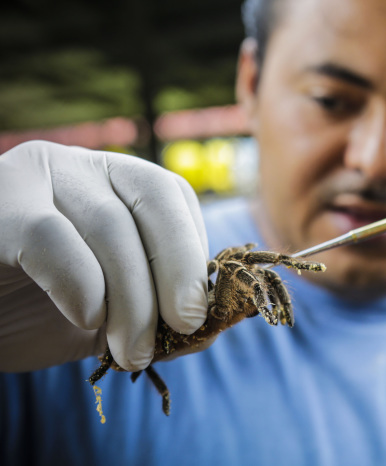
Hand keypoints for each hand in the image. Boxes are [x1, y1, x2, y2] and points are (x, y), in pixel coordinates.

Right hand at [0, 141, 208, 371]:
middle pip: (152, 197)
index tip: (200, 310)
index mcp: (110, 179)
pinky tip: (88, 317)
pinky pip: (48, 237)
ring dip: (133, 299)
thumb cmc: (33, 310)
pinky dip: (80, 282)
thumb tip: (212, 329)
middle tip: (187, 326)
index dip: (193, 251)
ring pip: (109, 225)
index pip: (171, 194)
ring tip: (133, 353)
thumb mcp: (107, 315)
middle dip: (179, 268)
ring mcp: (31, 175)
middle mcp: (76, 164)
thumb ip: (156, 315)